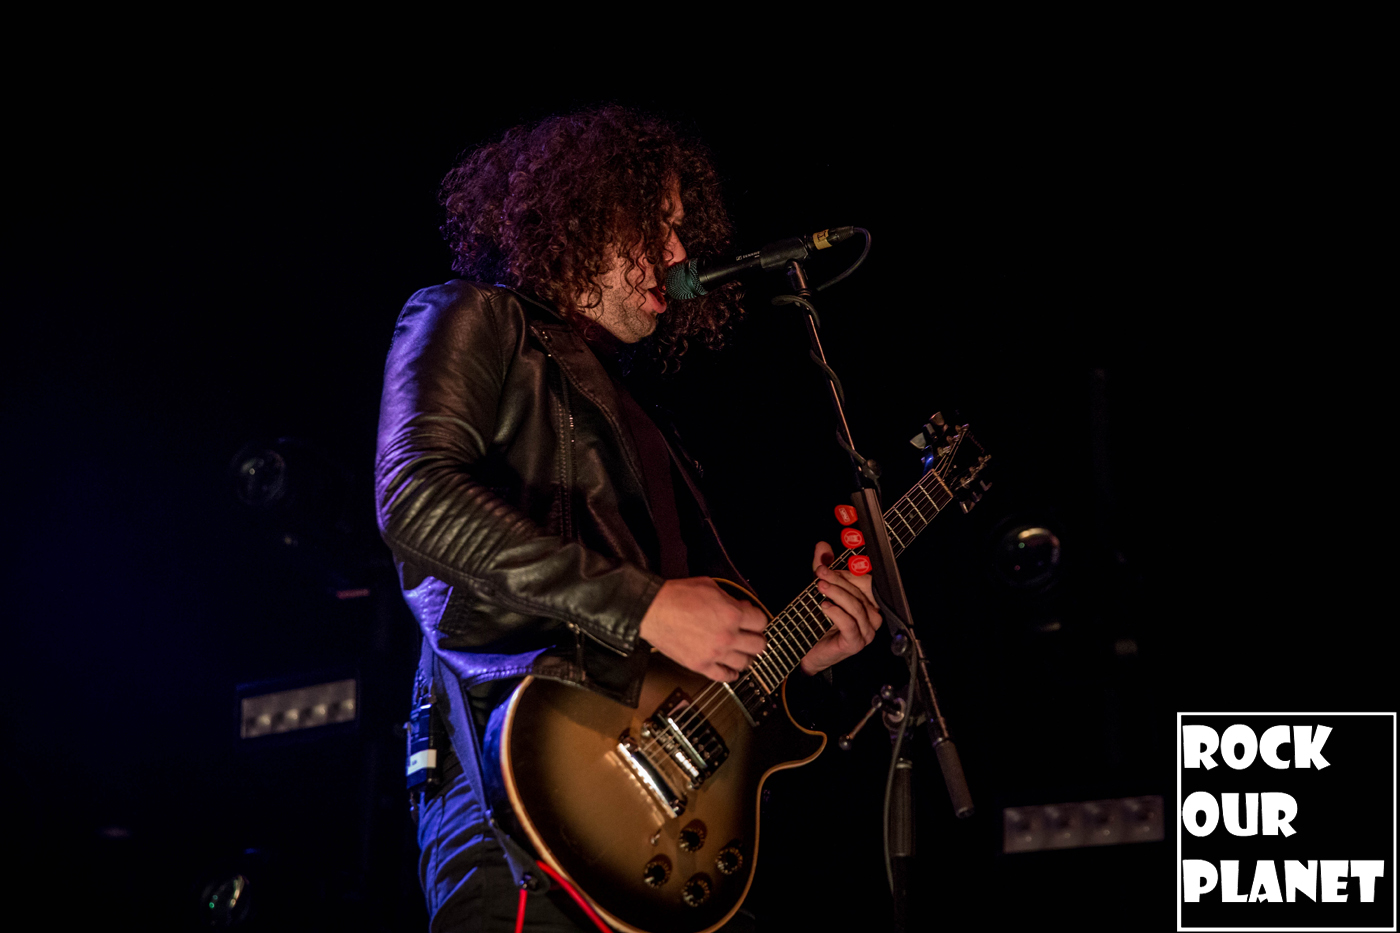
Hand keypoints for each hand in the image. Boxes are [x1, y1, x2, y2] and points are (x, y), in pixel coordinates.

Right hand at [639, 577, 768, 681]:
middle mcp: (727, 636)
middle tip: (750, 636)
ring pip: (745, 663)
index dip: (758, 618)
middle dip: (756, 638)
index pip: (761, 621)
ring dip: (745, 656)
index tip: (753, 620)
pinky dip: (731, 674)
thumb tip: (743, 608)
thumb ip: (730, 599)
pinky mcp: (701, 665)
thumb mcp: (709, 586)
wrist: (652, 611)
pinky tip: (730, 668)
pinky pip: (725, 677)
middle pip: (759, 645)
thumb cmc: (676, 596)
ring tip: (740, 651)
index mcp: (732, 614)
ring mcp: (715, 653)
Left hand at [800, 541, 881, 674]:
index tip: (826, 566)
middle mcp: (871, 617)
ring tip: (820, 587)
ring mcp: (866, 632)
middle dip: (839, 580)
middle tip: (820, 573)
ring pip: (856, 607)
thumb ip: (824, 568)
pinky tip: (824, 607)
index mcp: (868, 603)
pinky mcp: (855, 643)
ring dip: (837, 594)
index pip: (866, 582)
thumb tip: (822, 546)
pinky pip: (850, 624)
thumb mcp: (821, 590)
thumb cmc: (818, 623)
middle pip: (860, 593)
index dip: (847, 573)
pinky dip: (837, 613)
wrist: (808, 652)